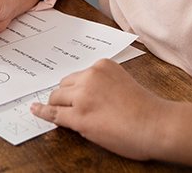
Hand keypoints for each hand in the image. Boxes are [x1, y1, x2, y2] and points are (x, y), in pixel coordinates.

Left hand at [30, 59, 191, 164]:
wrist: (156, 125)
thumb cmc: (147, 109)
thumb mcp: (123, 82)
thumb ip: (104, 83)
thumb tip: (87, 95)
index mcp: (102, 66)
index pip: (78, 75)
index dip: (75, 89)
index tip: (70, 93)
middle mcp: (90, 76)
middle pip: (64, 85)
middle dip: (65, 96)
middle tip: (70, 107)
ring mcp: (82, 96)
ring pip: (57, 98)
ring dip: (58, 106)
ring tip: (61, 114)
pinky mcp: (78, 117)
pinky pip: (53, 114)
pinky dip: (42, 112)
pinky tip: (35, 110)